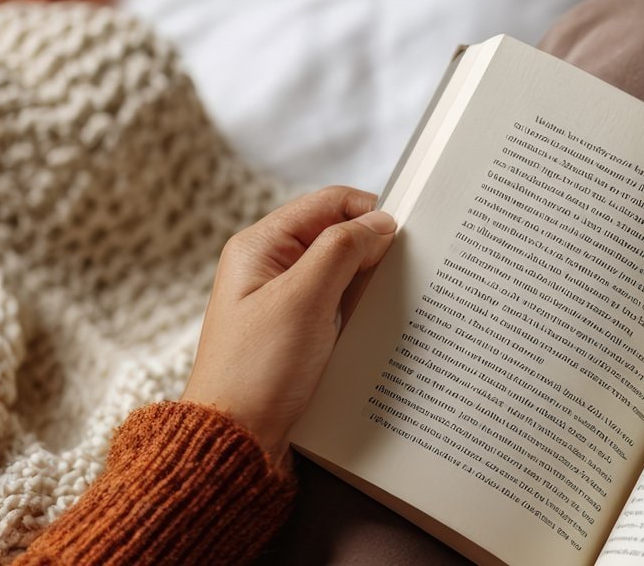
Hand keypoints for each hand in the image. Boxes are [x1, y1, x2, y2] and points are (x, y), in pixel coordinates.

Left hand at [182, 186, 397, 464]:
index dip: (369, 212)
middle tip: (407, 268)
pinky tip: (379, 321)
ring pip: (341, 270)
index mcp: (260, 245)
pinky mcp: (296, 330)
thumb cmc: (258, 370)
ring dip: (369, 280)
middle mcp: (270, 266)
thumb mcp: (304, 300)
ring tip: (396, 296)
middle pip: (336, 234)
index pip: (328, 203)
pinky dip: (360, 306)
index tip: (406, 235)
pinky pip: (338, 303)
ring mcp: (283, 299)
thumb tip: (381, 222)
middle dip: (373, 248)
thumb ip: (342, 250)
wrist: (236, 441)